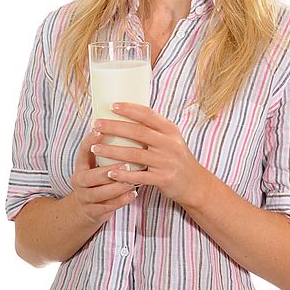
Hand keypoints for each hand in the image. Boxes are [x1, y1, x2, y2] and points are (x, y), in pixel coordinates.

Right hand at [70, 128, 137, 226]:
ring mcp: (85, 197)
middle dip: (108, 171)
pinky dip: (121, 201)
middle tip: (126, 164)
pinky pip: (107, 207)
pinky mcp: (93, 212)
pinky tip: (133, 194)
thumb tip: (129, 119)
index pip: (83, 150)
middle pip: (90, 176)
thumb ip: (109, 147)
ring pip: (99, 194)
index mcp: (81, 164)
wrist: (87, 206)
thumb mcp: (98, 161)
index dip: (90, 141)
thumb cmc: (99, 176)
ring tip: (132, 181)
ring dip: (116, 188)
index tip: (101, 130)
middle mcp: (80, 180)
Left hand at [91, 103, 209, 207]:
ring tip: (96, 147)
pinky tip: (110, 173)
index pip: (148, 114)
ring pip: (135, 154)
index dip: (129, 109)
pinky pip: (139, 176)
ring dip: (113, 150)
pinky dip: (124, 174)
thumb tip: (129, 114)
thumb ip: (154, 129)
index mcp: (170, 130)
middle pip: (137, 132)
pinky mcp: (163, 178)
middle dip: (114, 127)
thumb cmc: (176, 158)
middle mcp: (169, 143)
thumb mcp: (171, 139)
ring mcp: (166, 161)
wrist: (194, 183)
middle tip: (96, 125)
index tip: (111, 106)